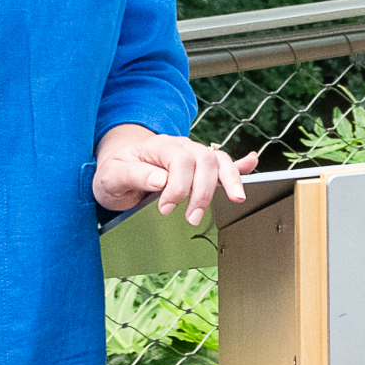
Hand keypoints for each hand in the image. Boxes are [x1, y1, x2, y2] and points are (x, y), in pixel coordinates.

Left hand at [94, 124, 255, 221]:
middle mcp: (180, 146)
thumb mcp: (112, 175)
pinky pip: (223, 161)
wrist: (116, 164)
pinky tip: (252, 162)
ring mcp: (191, 154)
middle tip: (192, 218)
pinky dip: (239, 164)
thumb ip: (134, 175)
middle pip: (205, 159)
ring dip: (228, 181)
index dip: (178, 186)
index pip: (180, 160)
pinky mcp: (198, 167)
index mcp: (159, 146)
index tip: (165, 208)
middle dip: (203, 191)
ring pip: (218, 160)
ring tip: (236, 200)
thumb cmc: (114, 171)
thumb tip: (162, 179)